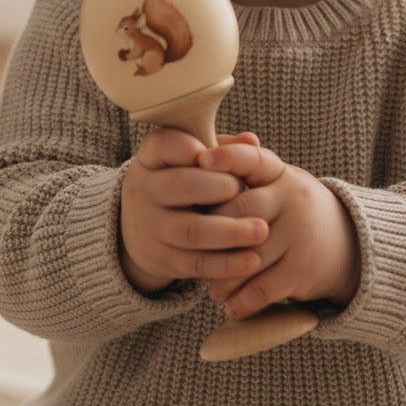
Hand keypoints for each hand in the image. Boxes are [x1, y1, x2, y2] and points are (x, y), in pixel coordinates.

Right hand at [119, 129, 267, 294]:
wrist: (143, 228)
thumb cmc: (181, 182)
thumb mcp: (189, 161)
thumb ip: (220, 149)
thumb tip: (251, 140)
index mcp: (151, 159)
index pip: (164, 144)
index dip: (190, 148)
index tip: (213, 155)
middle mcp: (144, 190)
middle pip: (181, 185)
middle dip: (218, 186)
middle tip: (244, 190)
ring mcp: (151, 227)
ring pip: (191, 230)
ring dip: (230, 231)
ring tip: (262, 230)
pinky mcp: (162, 259)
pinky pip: (196, 263)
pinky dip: (226, 264)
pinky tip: (253, 260)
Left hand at [198, 140, 359, 319]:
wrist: (352, 245)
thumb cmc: (294, 209)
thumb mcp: (277, 182)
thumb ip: (242, 168)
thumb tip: (199, 149)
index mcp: (281, 174)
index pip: (253, 158)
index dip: (228, 157)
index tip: (203, 159)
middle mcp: (292, 199)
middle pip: (239, 211)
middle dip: (212, 232)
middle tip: (192, 247)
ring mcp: (299, 234)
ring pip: (247, 255)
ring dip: (222, 276)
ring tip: (210, 286)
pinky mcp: (303, 268)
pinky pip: (263, 288)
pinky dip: (242, 301)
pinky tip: (230, 306)